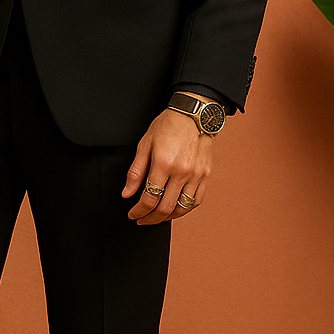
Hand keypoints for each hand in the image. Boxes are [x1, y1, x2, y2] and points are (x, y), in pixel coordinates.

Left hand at [122, 108, 216, 223]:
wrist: (195, 114)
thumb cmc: (169, 125)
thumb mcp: (145, 144)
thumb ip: (135, 171)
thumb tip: (127, 193)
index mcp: (163, 163)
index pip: (149, 198)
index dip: (138, 211)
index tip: (133, 214)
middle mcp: (182, 172)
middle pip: (165, 208)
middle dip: (151, 219)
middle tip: (142, 219)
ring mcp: (196, 175)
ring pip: (182, 208)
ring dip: (167, 218)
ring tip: (157, 217)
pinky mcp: (206, 175)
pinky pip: (196, 201)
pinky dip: (185, 209)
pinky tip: (175, 209)